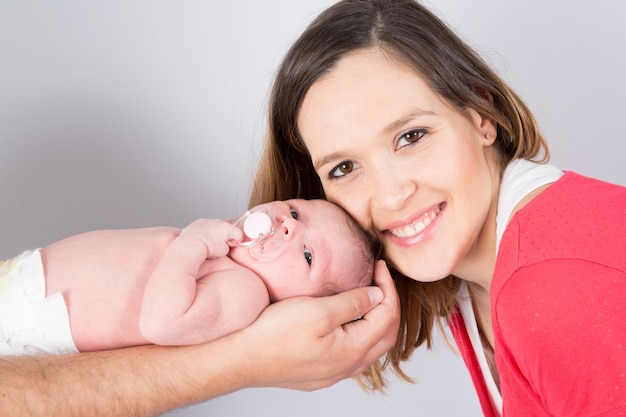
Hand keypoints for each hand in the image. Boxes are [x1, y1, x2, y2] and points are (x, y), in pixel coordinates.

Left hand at [179, 219, 243, 257]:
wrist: (191, 244)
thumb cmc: (207, 247)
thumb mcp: (223, 251)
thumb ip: (228, 247)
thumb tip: (226, 246)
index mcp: (227, 227)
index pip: (238, 234)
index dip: (237, 242)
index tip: (232, 246)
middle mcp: (218, 222)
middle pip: (227, 228)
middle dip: (226, 236)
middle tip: (222, 245)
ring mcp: (208, 221)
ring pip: (216, 226)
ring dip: (216, 233)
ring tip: (211, 243)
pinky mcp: (198, 222)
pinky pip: (206, 226)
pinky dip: (206, 232)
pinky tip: (204, 239)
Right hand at [233, 260, 399, 390]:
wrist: (243, 359)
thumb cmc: (276, 334)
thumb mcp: (319, 310)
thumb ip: (353, 303)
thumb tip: (377, 297)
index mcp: (354, 349)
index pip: (387, 315)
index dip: (388, 288)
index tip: (381, 268)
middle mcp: (349, 366)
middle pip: (386, 335)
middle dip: (389, 306)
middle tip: (382, 282)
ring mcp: (334, 373)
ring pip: (371, 348)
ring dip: (376, 322)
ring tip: (370, 299)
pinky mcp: (320, 374)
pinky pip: (353, 356)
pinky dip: (361, 335)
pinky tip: (349, 325)